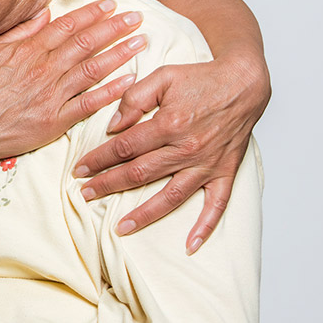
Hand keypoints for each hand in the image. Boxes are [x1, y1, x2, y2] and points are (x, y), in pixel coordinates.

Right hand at [0, 0, 145, 163]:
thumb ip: (21, 31)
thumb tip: (44, 13)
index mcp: (29, 50)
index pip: (68, 26)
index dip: (92, 14)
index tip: (111, 5)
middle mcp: (44, 69)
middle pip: (86, 44)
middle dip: (114, 29)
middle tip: (136, 18)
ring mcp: (51, 96)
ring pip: (92, 70)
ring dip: (119, 55)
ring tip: (140, 43)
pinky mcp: (54, 121)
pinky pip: (88, 105)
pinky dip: (110, 93)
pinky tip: (128, 81)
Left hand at [72, 51, 269, 252]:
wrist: (243, 83)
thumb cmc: (201, 78)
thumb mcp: (162, 77)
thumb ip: (134, 98)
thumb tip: (114, 126)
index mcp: (169, 124)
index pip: (124, 148)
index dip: (98, 159)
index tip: (79, 169)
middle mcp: (186, 149)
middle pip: (139, 174)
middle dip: (108, 186)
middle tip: (85, 195)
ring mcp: (206, 164)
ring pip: (170, 197)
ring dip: (144, 214)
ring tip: (121, 227)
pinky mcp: (225, 172)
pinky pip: (216, 205)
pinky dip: (205, 227)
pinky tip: (190, 246)